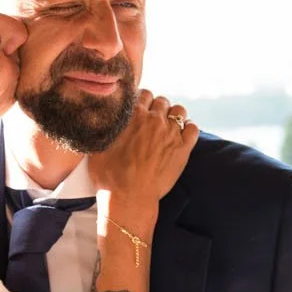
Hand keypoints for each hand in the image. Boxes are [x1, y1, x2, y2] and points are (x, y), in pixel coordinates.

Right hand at [88, 92, 196, 225]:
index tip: (140, 111)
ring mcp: (171, 132)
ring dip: (173, 116)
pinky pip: (193, 128)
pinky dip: (188, 129)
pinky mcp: (183, 148)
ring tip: (167, 128)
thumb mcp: (97, 145)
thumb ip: (105, 126)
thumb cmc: (109, 175)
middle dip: (157, 108)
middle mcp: (154, 119)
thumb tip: (103, 116)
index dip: (141, 102)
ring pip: (179, 111)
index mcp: (133, 114)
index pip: (143, 94)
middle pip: (161, 101)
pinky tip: (181, 137)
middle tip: (152, 122)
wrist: (128, 197)